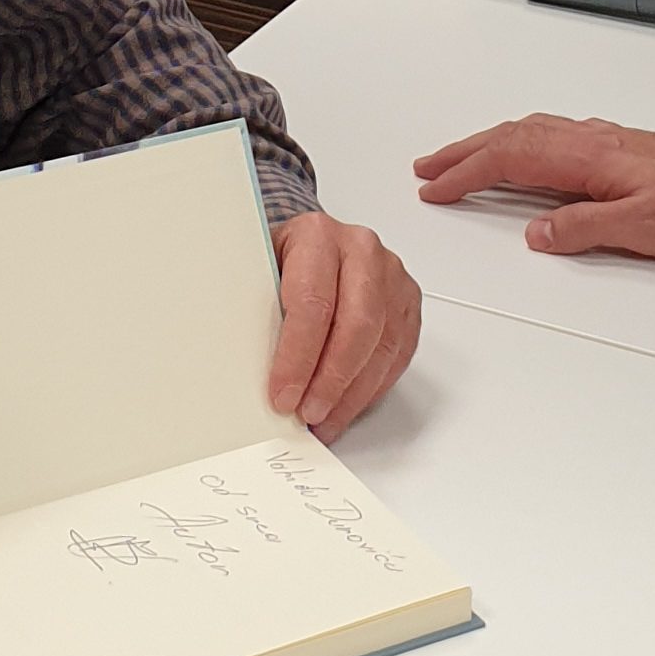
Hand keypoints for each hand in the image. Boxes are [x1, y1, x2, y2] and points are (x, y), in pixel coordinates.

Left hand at [268, 211, 420, 440]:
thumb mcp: (258, 273)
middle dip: (330, 380)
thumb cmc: (282, 261)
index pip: (313, 303)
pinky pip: (398, 354)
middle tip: (307, 412)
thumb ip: (257, 314)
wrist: (311, 243)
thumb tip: (247, 373)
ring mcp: (391, 275)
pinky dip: (372, 388)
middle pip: (356, 325)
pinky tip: (348, 405)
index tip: (283, 394)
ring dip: (352, 393)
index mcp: (317, 236)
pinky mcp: (407, 301)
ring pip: (382, 345)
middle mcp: (361, 250)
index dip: (298, 358)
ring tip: (325, 419)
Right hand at [410, 115, 654, 261]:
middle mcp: (590, 141)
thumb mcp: (646, 229)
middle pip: (511, 139)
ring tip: (458, 160)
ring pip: (528, 134)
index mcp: (589, 158)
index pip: (511, 160)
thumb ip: (585, 228)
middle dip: (464, 153)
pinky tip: (518, 151)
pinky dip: (517, 142)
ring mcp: (601, 141)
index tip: (436, 187)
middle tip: (428, 169)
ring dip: (487, 145)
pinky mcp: (613, 147)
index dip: (467, 173)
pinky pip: (548, 135)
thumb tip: (538, 234)